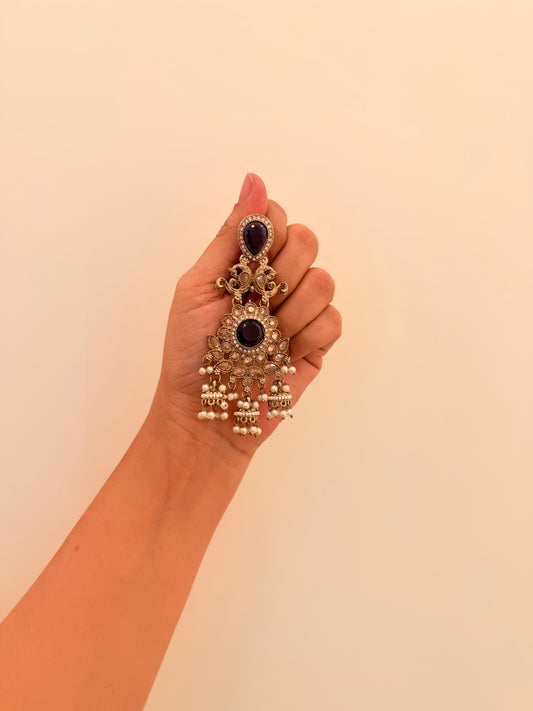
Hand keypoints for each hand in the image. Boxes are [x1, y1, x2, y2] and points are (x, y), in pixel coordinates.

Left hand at [147, 173, 341, 461]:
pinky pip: (333, 320)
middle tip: (252, 304)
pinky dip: (305, 338)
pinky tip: (282, 355)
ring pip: (323, 280)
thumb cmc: (190, 353)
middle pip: (305, 239)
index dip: (266, 231)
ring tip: (262, 339)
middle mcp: (277, 279)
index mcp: (245, 261)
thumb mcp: (198, 287)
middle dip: (277, 273)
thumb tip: (254, 180)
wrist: (205, 415)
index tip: (246, 262)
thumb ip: (231, 237)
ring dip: (288, 313)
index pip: (273, 216)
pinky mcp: (317, 342)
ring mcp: (300, 310)